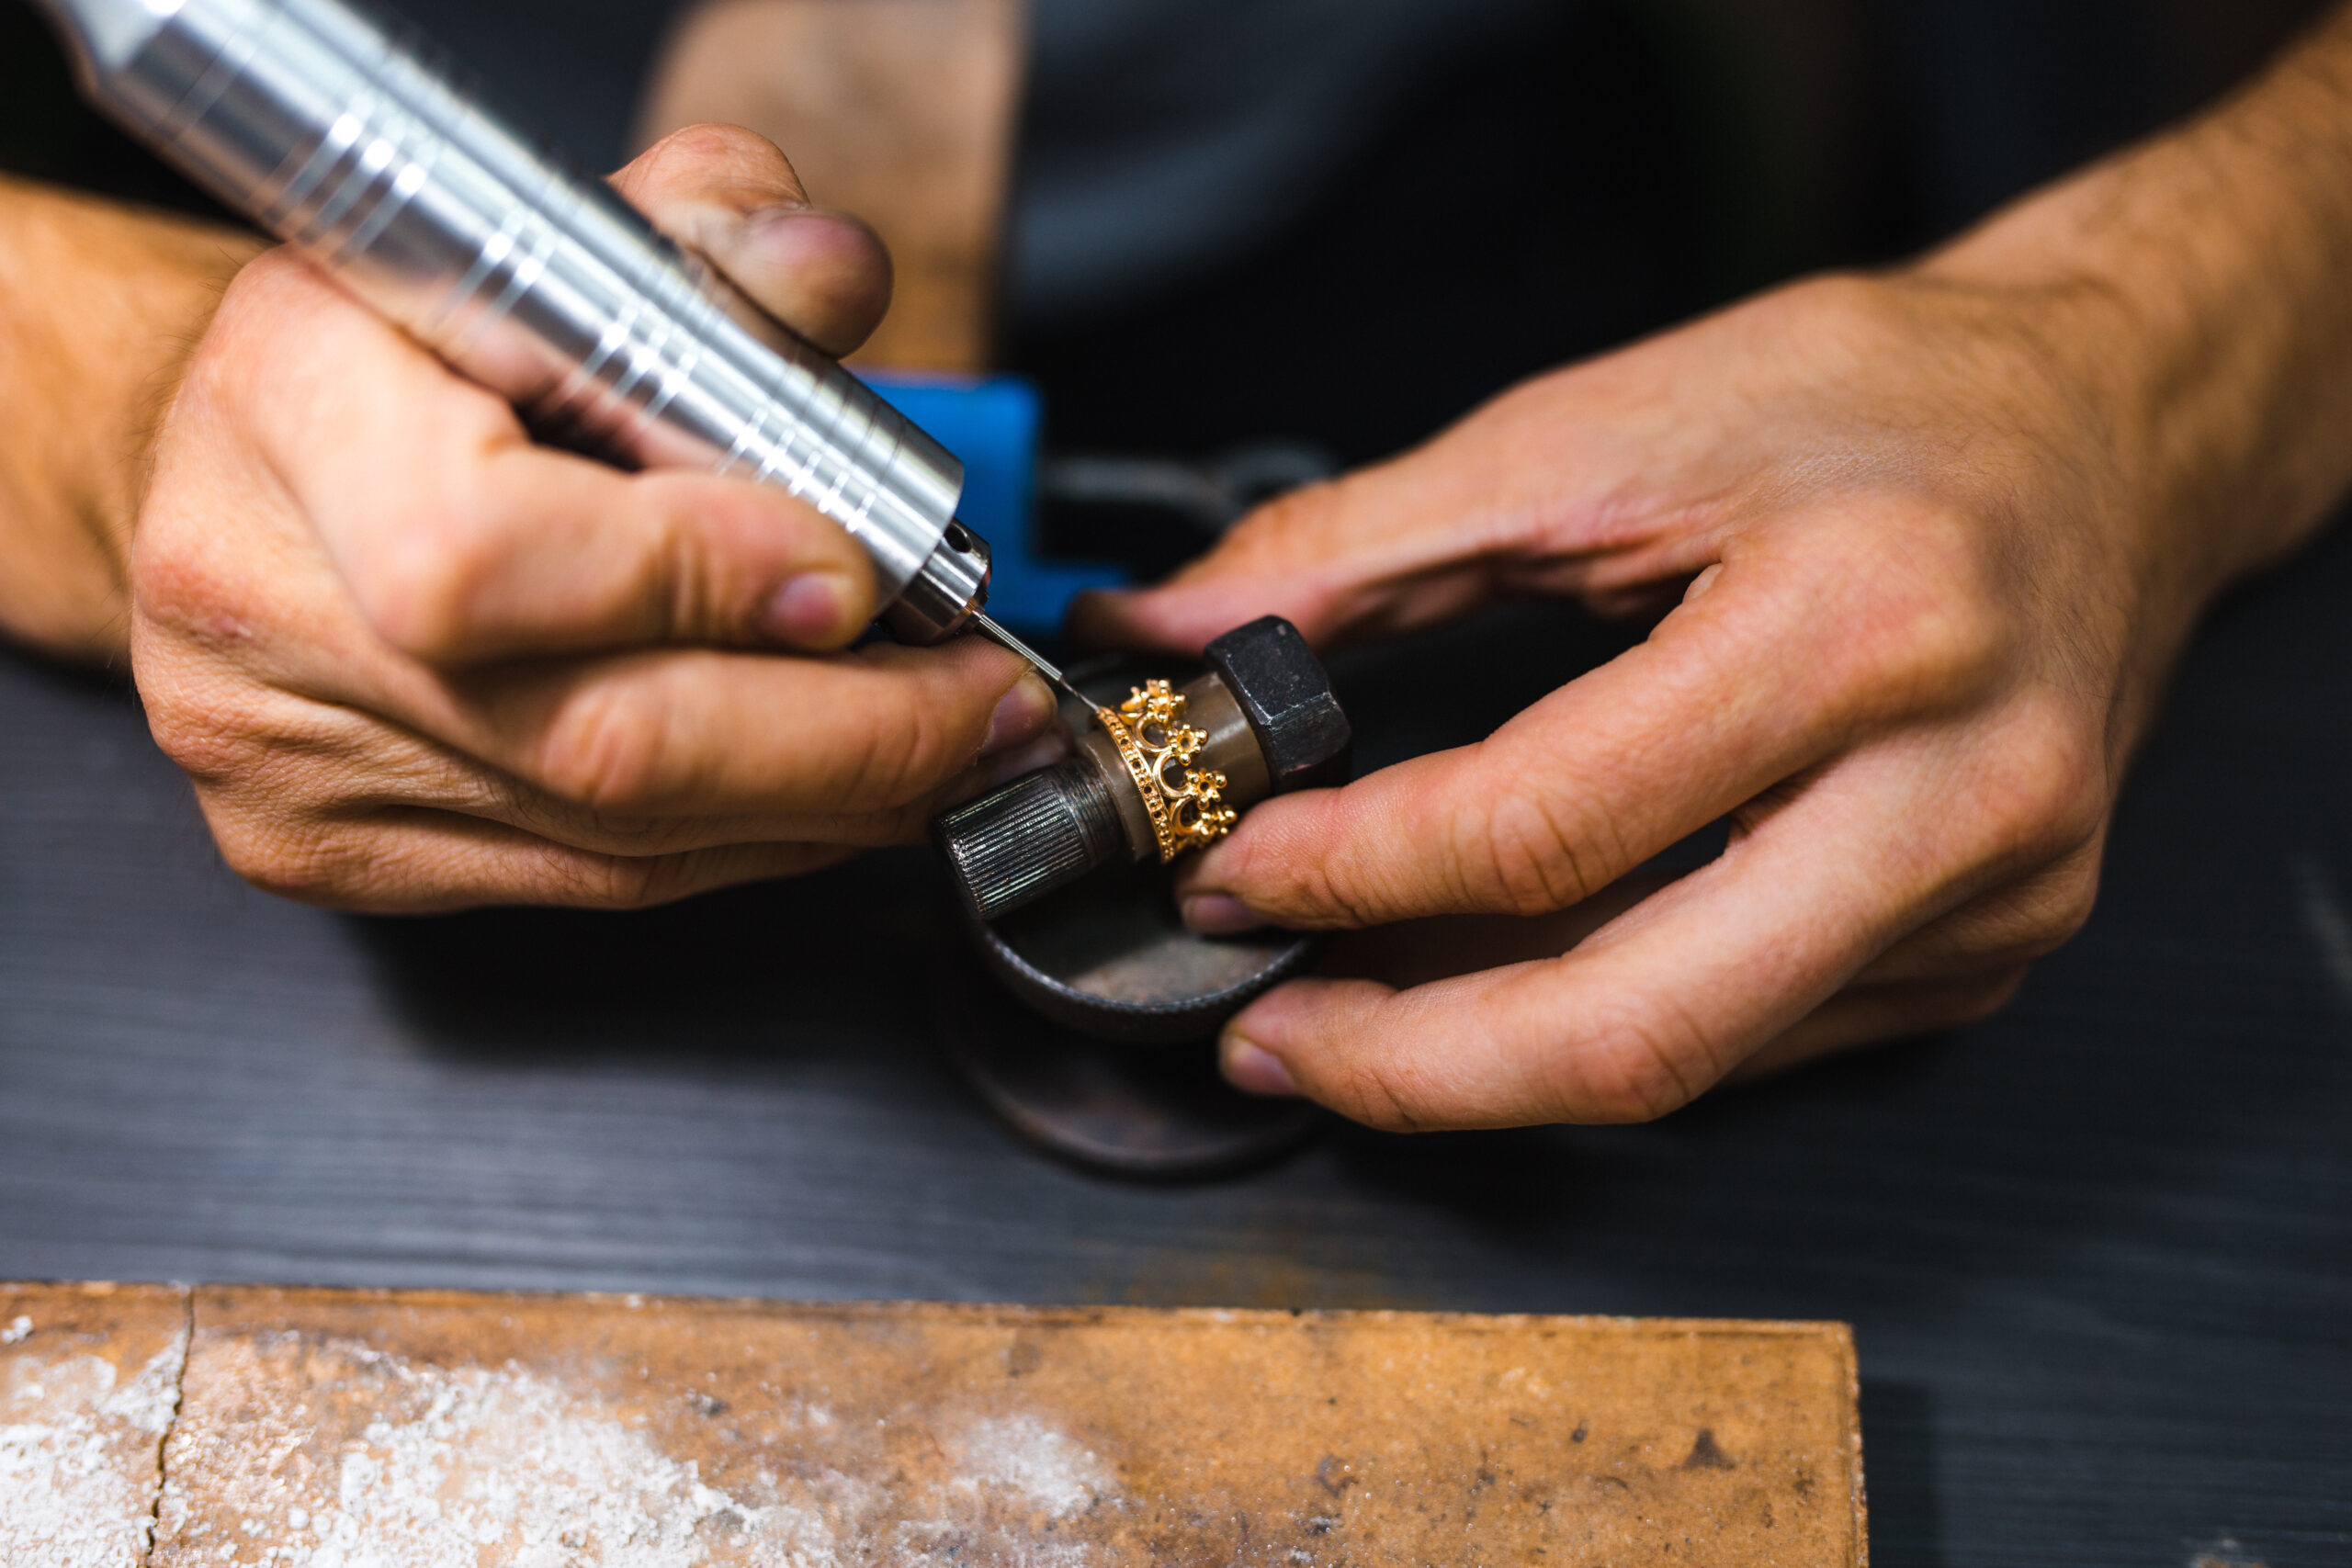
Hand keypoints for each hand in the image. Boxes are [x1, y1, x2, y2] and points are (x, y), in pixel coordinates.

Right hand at [131, 124, 1053, 911]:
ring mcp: (280, 757)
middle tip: (985, 700)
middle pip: (597, 740)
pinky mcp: (328, 850)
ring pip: (617, 839)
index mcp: (292, 410)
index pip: (491, 551)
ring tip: (946, 742)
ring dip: (826, 803)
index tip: (857, 571)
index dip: (704, 579)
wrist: (235, 448)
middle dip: (846, 735)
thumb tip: (832, 280)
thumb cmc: (398, 341)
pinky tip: (830, 795)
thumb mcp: (547, 241)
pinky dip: (742, 844)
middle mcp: (259, 601)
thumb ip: (707, 245)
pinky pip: (588, 884)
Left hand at [1077, 268, 2244, 1128]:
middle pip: (1634, 1030)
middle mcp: (1958, 792)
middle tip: (1266, 1034)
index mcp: (1860, 627)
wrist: (2113, 433)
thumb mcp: (1602, 426)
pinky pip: (1753, 1035)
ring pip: (1687, 1061)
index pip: (1547, 826)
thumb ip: (1363, 544)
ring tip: (1342, 1014)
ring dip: (1484, 1062)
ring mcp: (1992, 897)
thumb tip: (1172, 634)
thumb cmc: (1881, 401)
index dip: (1352, 871)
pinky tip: (1493, 980)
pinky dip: (1597, 1020)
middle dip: (1408, 1066)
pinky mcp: (1988, 947)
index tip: (1231, 866)